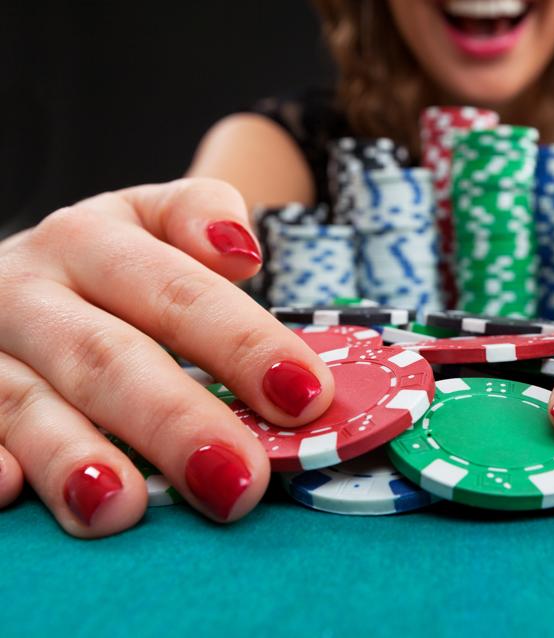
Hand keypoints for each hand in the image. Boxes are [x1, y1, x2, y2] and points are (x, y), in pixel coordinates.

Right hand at [0, 178, 334, 537]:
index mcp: (94, 238)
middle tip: (241, 480)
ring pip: (27, 404)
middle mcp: (32, 288)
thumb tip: (241, 251)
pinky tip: (13, 489)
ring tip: (125, 509)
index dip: (243, 343)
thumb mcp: (148, 219)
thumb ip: (198, 216)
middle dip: (176, 420)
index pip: (179, 292)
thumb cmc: (105, 266)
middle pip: (109, 356)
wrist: (10, 276)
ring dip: (75, 457)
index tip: (305, 395)